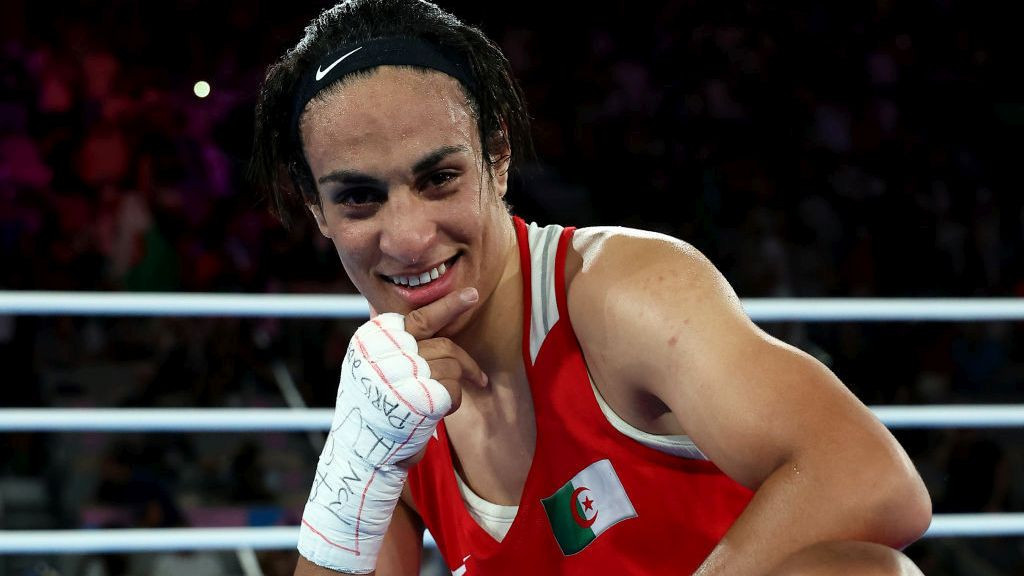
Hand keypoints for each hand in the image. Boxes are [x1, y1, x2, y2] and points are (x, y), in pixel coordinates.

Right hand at [296, 287, 483, 572]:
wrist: (361, 456)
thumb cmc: (372, 413)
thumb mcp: (373, 372)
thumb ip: (395, 349)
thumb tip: (431, 324)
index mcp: (371, 341)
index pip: (418, 318)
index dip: (447, 307)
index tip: (471, 296)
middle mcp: (385, 354)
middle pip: (443, 345)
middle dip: (466, 363)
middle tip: (482, 379)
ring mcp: (402, 374)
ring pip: (452, 366)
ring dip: (456, 387)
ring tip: (442, 405)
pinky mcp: (419, 397)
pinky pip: (453, 389)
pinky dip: (453, 402)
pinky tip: (439, 413)